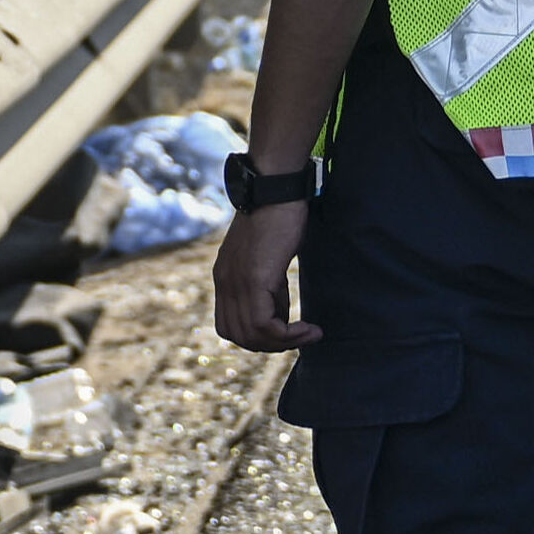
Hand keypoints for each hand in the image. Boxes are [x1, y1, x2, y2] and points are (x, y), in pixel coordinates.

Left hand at [213, 197, 319, 352]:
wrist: (274, 189)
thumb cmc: (278, 218)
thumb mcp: (267, 258)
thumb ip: (267, 286)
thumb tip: (280, 313)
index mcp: (224, 277)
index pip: (228, 325)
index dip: (255, 337)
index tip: (284, 331)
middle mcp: (224, 281)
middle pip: (237, 335)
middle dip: (270, 344)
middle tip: (299, 336)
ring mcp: (236, 280)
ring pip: (251, 335)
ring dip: (283, 343)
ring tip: (309, 333)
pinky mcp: (254, 278)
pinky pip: (264, 324)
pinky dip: (288, 334)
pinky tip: (310, 327)